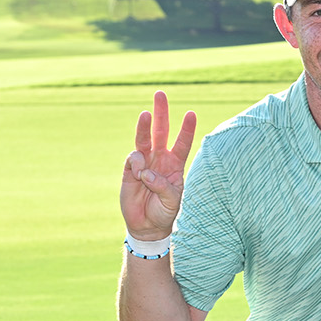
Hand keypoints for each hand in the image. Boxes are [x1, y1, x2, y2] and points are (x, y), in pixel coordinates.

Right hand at [122, 91, 196, 240]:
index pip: (182, 142)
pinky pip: (133, 158)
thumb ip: (163, 186)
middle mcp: (160, 159)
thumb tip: (146, 172)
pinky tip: (139, 174)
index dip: (186, 129)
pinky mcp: (129, 170)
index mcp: (175, 164)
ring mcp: (144, 162)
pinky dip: (136, 163)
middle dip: (160, 112)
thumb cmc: (165, 212)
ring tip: (146, 114)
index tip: (191, 113)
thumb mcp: (173, 201)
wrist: (147, 226)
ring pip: (144, 138)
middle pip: (160, 131)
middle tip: (160, 93)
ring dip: (144, 125)